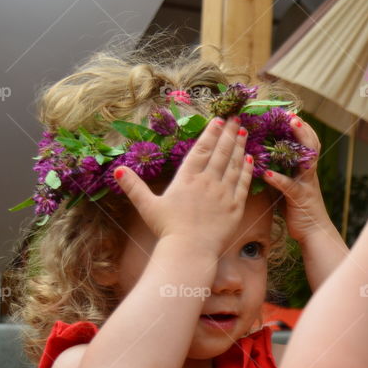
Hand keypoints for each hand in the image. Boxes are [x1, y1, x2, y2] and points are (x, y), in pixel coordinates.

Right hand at [113, 116, 253, 252]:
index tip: (218, 120)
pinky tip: (250, 158)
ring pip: (234, 164)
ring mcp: (223, 193)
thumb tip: (117, 170)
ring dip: (239, 146)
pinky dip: (247, 169)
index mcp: (187, 178)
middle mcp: (207, 181)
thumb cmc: (167, 229)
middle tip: (236, 118)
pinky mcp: (235, 207)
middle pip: (221, 152)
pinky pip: (243, 183)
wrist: (190, 250)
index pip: (202, 149)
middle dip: (229, 133)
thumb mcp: (147, 206)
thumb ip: (134, 186)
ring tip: (243, 131)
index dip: (211, 133)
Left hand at [261, 114, 330, 242]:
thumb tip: (258, 160)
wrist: (313, 233)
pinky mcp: (300, 199)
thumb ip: (276, 172)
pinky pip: (289, 186)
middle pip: (310, 144)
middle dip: (301, 127)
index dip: (299, 127)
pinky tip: (267, 173)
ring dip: (298, 141)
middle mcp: (308, 173)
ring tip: (289, 127)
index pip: (306, 142)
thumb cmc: (297, 210)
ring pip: (306, 159)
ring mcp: (306, 184)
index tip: (288, 112)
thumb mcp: (286, 187)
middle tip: (290, 113)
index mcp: (304, 169)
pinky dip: (278, 179)